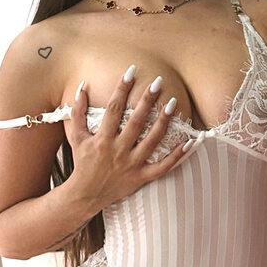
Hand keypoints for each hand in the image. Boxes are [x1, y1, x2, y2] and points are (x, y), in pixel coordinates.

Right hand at [68, 69, 193, 210]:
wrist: (84, 195)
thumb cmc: (82, 162)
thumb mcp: (76, 137)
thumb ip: (78, 112)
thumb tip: (82, 87)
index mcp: (102, 139)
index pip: (114, 109)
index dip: (122, 89)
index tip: (131, 72)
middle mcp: (118, 150)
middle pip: (136, 122)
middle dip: (147, 101)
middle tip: (158, 82)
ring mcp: (131, 165)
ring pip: (152, 141)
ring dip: (163, 122)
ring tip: (173, 103)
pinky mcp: (141, 177)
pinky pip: (163, 167)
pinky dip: (177, 156)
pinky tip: (190, 142)